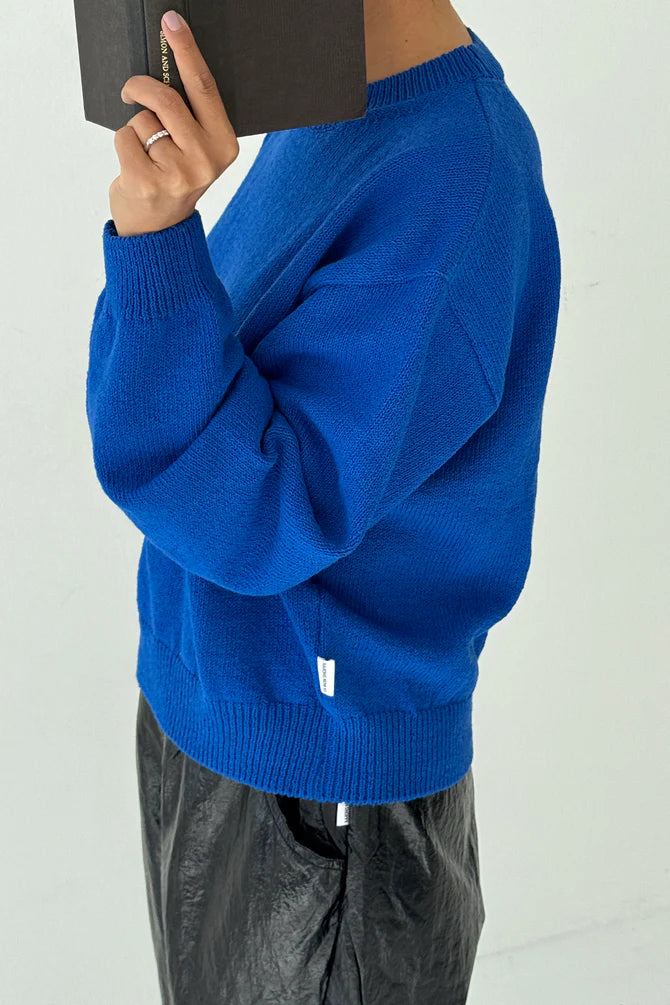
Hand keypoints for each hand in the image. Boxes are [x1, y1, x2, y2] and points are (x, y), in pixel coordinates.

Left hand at [109, 10, 238, 236]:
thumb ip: (191, 115)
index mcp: (225, 145)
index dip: (185, 50)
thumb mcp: (196, 148)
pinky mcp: (148, 182)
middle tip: (131, 90)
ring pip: (143, 120)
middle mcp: (206, 160)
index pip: (203, 88)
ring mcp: (178, 174)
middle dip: (142, 87)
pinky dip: (123, 144)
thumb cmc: (175, 177)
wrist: (160, 230)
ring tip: (146, 151)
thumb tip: (167, 67)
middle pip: (166, 99)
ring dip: (136, 128)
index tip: (171, 22)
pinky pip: (125, 137)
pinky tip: (134, 164)